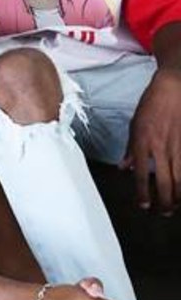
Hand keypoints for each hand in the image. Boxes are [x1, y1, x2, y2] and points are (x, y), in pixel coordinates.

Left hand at [126, 68, 180, 213]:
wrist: (173, 88)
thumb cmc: (152, 104)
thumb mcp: (134, 124)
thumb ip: (130, 148)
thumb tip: (124, 167)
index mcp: (143, 141)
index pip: (140, 174)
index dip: (142, 193)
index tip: (144, 204)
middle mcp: (160, 147)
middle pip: (164, 183)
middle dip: (164, 202)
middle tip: (162, 211)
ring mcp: (178, 146)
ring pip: (180, 180)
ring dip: (177, 197)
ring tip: (174, 205)